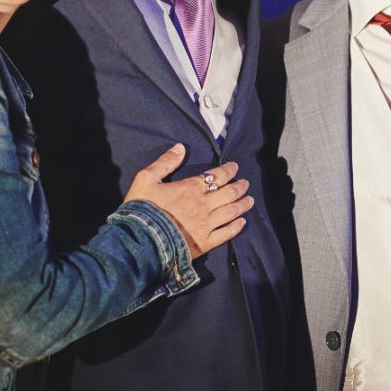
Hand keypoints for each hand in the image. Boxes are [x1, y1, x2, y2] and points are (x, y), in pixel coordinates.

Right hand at [125, 145, 253, 257]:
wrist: (140, 239)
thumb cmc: (142, 208)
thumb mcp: (146, 179)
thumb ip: (165, 162)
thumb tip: (181, 147)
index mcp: (190, 188)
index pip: (216, 176)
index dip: (229, 170)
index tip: (235, 167)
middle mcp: (203, 205)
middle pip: (229, 193)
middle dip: (240, 186)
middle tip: (246, 183)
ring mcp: (206, 224)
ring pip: (231, 212)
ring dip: (243, 204)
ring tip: (250, 200)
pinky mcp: (205, 243)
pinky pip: (226, 233)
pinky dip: (236, 227)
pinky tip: (242, 222)